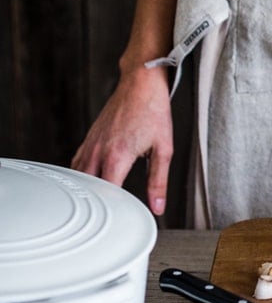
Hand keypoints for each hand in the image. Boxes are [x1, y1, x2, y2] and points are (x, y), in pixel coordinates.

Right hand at [71, 65, 172, 215]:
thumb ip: (159, 180)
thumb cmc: (153, 110)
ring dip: (86, 191)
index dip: (112, 210)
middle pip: (88, 188)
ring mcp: (91, 143)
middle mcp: (100, 151)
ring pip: (79, 176)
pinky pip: (77, 163)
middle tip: (105, 219)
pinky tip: (88, 182)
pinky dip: (80, 176)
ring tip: (94, 205)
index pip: (108, 194)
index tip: (119, 220)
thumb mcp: (164, 148)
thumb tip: (158, 206)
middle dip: (95, 205)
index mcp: (118, 155)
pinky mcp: (89, 137)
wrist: (140, 82)